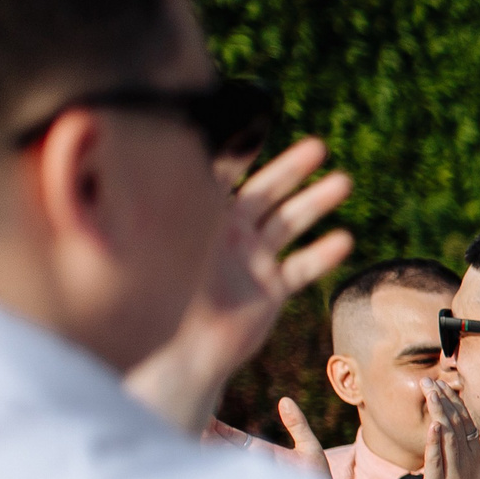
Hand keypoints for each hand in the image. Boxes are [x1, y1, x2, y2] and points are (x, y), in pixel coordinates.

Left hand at [123, 138, 352, 431]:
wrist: (179, 355)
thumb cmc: (160, 305)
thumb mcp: (161, 254)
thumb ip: (163, 218)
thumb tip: (135, 170)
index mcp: (199, 220)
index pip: (221, 174)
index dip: (239, 150)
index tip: (256, 123)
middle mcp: (230, 233)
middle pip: (266, 192)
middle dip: (291, 169)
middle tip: (317, 147)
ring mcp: (254, 259)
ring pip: (289, 223)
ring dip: (316, 202)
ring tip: (343, 182)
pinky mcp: (271, 288)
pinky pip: (301, 267)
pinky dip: (322, 255)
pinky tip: (343, 240)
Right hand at [201, 406, 325, 478]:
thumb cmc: (316, 478)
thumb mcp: (309, 448)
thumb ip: (297, 425)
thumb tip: (284, 400)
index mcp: (259, 451)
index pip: (230, 436)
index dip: (215, 426)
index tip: (202, 414)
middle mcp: (249, 465)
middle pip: (218, 449)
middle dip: (202, 437)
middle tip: (186, 423)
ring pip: (219, 466)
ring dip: (205, 455)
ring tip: (191, 441)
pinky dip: (216, 476)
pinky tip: (205, 467)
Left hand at [418, 383, 479, 478]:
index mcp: (477, 456)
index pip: (466, 422)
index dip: (454, 401)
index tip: (441, 382)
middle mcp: (468, 462)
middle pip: (457, 425)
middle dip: (444, 401)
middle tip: (429, 380)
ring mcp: (455, 474)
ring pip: (449, 438)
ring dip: (440, 413)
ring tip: (430, 392)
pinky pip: (438, 462)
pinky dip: (435, 444)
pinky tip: (432, 426)